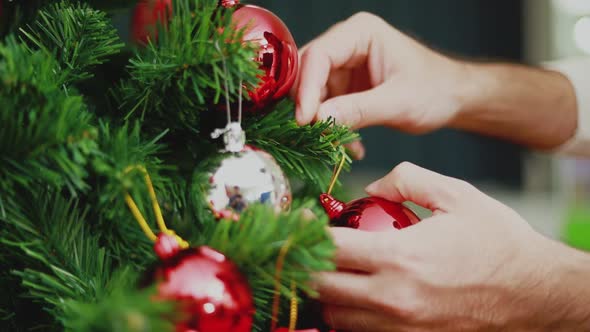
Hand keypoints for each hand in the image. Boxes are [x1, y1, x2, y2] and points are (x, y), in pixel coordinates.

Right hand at [294, 12, 466, 133]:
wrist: (453, 98)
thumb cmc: (435, 90)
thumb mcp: (398, 102)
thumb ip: (358, 110)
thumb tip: (319, 120)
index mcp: (360, 33)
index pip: (319, 56)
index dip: (307, 88)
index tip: (304, 120)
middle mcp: (347, 44)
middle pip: (308, 72)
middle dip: (308, 106)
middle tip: (311, 135)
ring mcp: (344, 66)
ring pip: (314, 93)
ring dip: (321, 122)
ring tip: (337, 146)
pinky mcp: (345, 86)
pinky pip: (325, 107)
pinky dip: (333, 128)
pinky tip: (350, 146)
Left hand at [316, 162, 589, 331]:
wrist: (536, 293)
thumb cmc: (499, 243)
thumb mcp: (457, 195)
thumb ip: (407, 180)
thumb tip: (373, 186)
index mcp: (400, 257)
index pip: (329, 248)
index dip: (307, 233)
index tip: (303, 221)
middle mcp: (393, 298)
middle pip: (321, 288)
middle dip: (307, 265)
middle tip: (311, 247)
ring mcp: (400, 327)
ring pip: (335, 317)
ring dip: (326, 293)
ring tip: (334, 271)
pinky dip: (349, 315)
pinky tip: (359, 295)